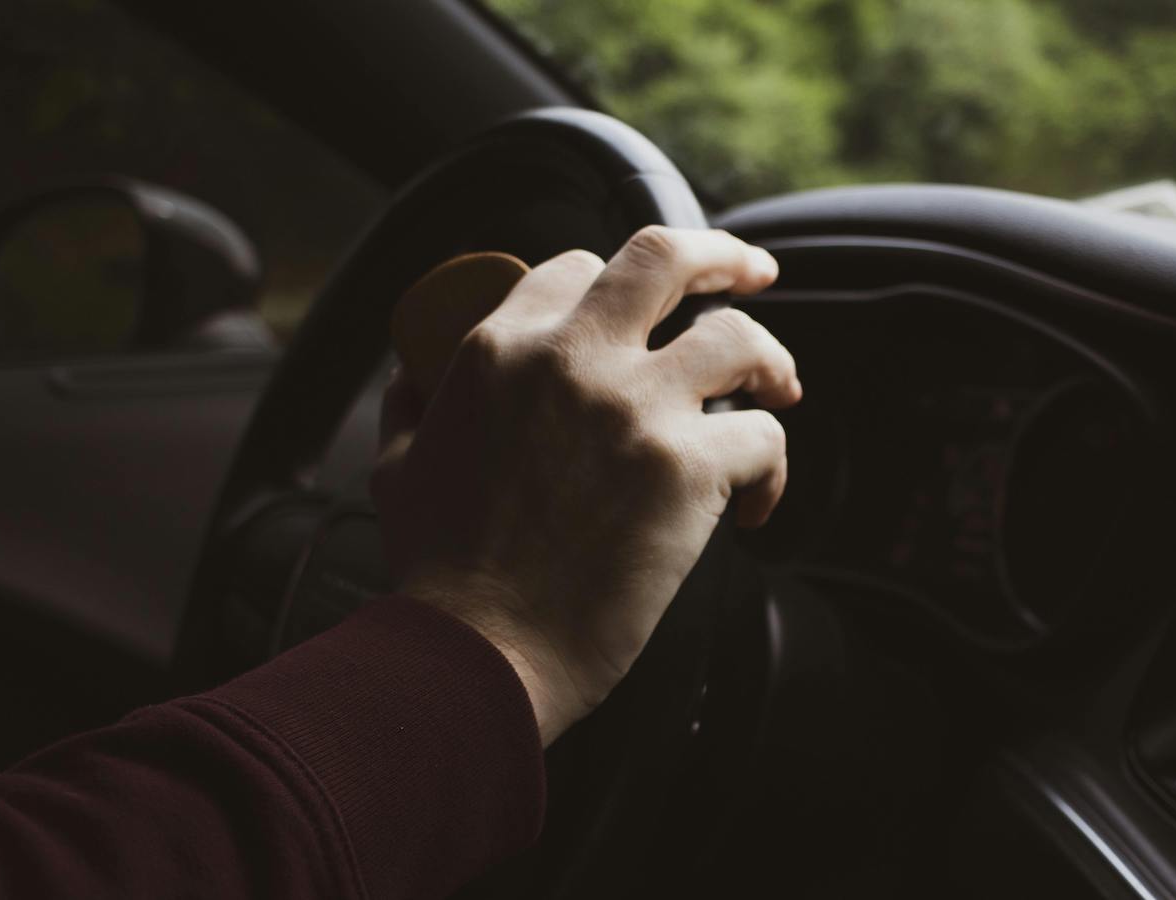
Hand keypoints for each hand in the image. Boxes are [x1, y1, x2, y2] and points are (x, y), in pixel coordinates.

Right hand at [371, 227, 800, 744]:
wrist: (480, 649)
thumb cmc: (439, 572)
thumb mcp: (396, 466)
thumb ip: (412, 404)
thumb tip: (413, 371)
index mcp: (502, 350)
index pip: (575, 268)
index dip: (614, 283)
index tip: (644, 311)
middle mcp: (574, 361)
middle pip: (665, 258)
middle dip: (722, 256)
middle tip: (752, 272)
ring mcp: (637, 409)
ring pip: (739, 338)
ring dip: (771, 358)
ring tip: (779, 388)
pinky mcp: (689, 469)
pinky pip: (764, 439)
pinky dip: (773, 470)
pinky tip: (756, 504)